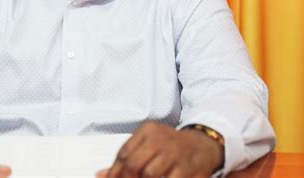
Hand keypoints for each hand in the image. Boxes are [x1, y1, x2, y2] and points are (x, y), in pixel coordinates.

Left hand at [97, 121, 223, 177]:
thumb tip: (101, 174)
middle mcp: (161, 139)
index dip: (114, 171)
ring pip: (149, 175)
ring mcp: (174, 153)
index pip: (124, 153)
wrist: (203, 145)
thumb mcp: (148, 144)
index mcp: (148, 130)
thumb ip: (127, 157)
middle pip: (134, 164)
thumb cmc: (170, 146)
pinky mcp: (187, 168)